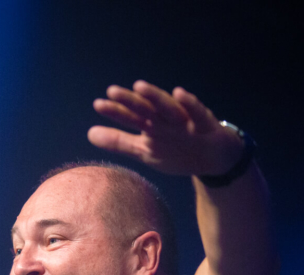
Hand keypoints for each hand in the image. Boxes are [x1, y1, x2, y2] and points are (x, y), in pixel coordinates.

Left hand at [87, 80, 243, 176]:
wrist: (214, 159)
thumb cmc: (177, 150)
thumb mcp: (145, 150)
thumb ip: (119, 141)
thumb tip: (89, 134)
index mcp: (151, 125)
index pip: (130, 117)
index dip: (115, 111)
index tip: (98, 104)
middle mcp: (165, 120)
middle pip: (145, 109)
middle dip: (130, 100)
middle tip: (112, 91)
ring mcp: (184, 121)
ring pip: (168, 108)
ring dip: (156, 97)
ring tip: (140, 87)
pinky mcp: (204, 124)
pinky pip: (196, 112)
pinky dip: (189, 103)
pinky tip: (180, 93)